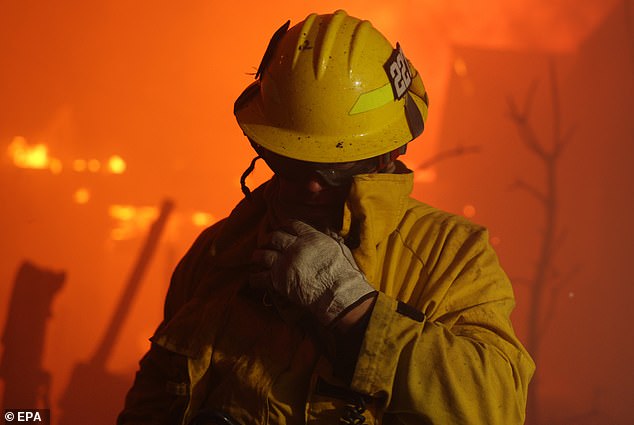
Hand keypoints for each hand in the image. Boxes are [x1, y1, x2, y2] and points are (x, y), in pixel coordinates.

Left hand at [250, 220, 374, 324]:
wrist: (338, 293)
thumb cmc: (344, 273)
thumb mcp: (340, 248)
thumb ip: (330, 239)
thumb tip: (328, 232)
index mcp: (310, 237)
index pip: (292, 225)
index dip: (284, 226)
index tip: (281, 229)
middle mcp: (295, 247)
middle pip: (274, 237)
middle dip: (268, 239)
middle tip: (265, 242)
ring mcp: (284, 263)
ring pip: (263, 254)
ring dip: (257, 256)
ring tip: (255, 258)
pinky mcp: (277, 280)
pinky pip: (259, 277)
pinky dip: (254, 278)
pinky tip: (253, 278)